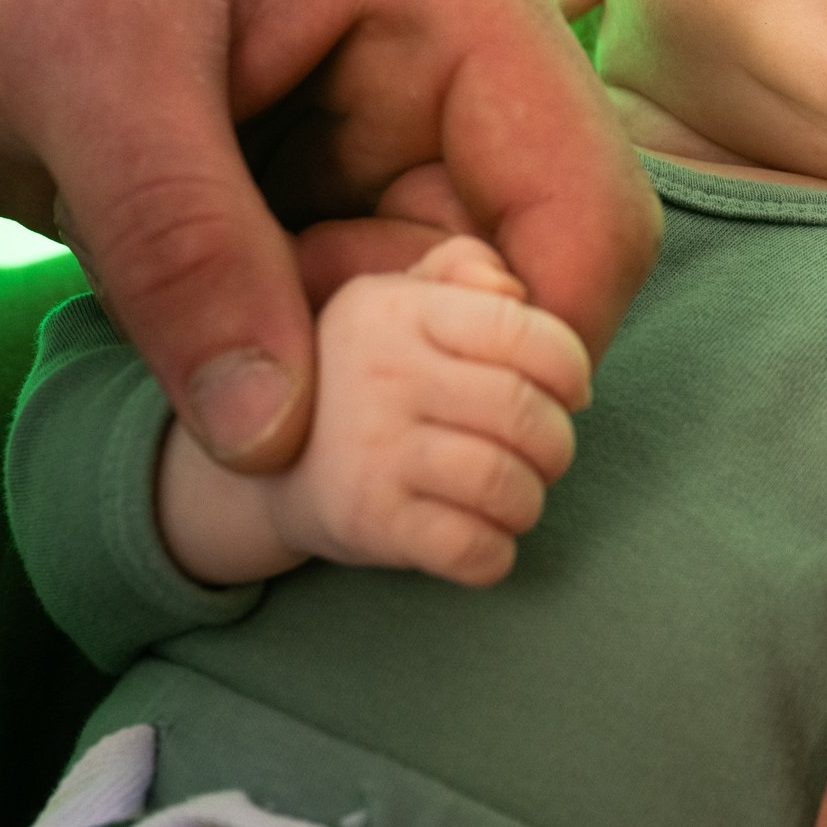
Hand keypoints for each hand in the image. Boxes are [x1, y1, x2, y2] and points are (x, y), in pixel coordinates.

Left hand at [0, 0, 655, 470]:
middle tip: (280, 425)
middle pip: (523, 280)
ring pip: (441, 324)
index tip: (411, 439)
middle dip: (424, 373)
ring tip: (212, 381)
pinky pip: (358, 332)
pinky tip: (203, 371)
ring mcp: (390, 139)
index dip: (532, 340)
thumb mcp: (78, 65)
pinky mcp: (324, 205)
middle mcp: (453, 64)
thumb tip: (276, 441)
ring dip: (349, 384)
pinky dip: (296, 379)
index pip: (580, 200)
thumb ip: (182, 247)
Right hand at [156, 236, 590, 587]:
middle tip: (538, 454)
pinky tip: (480, 541)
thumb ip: (464, 270)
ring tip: (509, 497)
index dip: (569, 368)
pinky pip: (471, 550)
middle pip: (525, 413)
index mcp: (397, 306)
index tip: (568, 392)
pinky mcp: (362, 520)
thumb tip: (512, 290)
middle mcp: (378, 370)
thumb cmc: (367, 376)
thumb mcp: (401, 299)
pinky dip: (494, 555)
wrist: (257, 468)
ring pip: (505, 485)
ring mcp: (366, 448)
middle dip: (554, 445)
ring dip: (526, 503)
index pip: (524, 331)